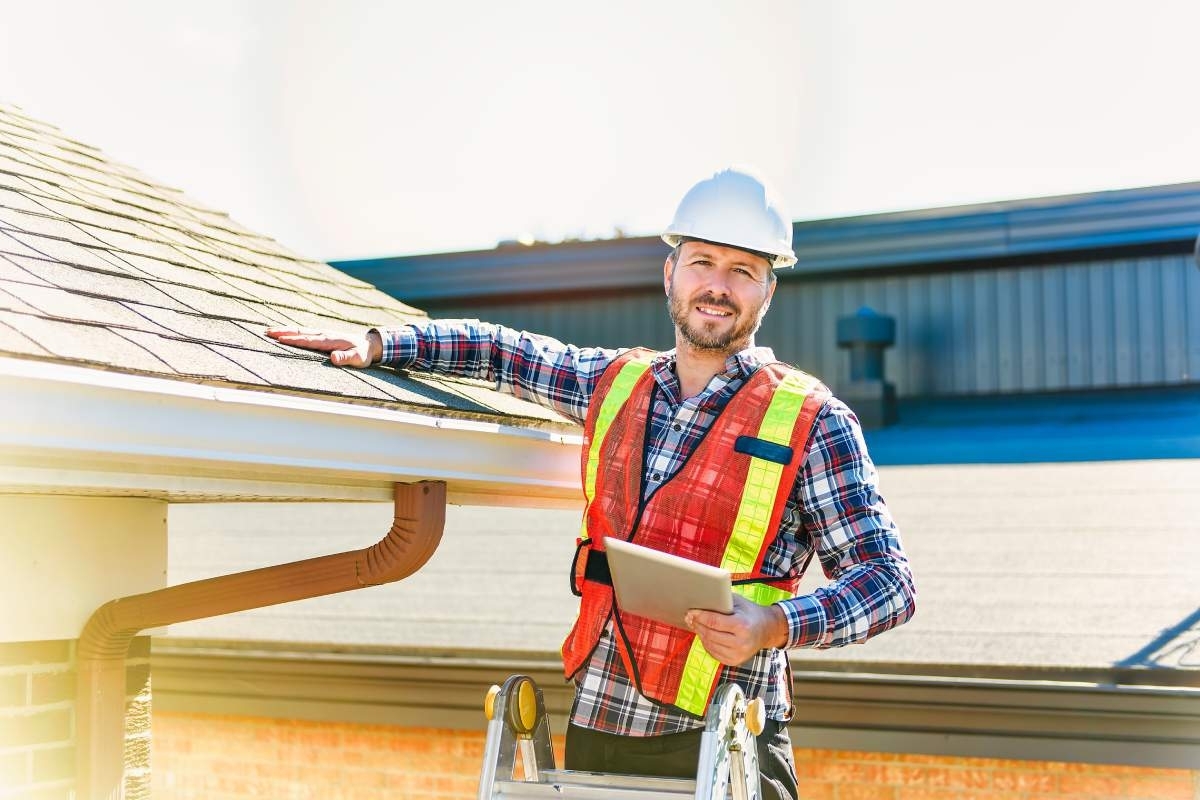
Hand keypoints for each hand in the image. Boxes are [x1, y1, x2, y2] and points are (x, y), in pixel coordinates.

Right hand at [265, 327, 381, 367]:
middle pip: (300, 332)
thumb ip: (346, 358)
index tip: (280, 338)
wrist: (368, 344)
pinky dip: (292, 332)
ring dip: (285, 330)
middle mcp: (324, 335)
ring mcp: (322, 334)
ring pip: (300, 331)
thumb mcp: (357, 358)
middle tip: (267, 332)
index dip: (294, 340)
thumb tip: (333, 359)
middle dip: (283, 332)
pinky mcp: (322, 335)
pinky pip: (304, 333)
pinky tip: (284, 333)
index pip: (308, 340)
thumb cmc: (362, 354)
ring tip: (269, 331)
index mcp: (329, 340)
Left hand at [685, 595, 787, 665]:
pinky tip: (705, 635)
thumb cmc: (750, 613)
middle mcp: (741, 643)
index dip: (700, 616)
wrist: (767, 630)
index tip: (691, 611)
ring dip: (700, 634)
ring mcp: (737, 655)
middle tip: (690, 617)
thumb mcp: (738, 603)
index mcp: (742, 626)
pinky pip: (713, 652)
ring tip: (696, 624)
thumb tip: (700, 600)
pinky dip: (706, 643)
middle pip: (709, 634)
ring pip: (709, 644)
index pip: (714, 622)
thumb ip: (722, 602)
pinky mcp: (734, 661)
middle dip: (697, 624)